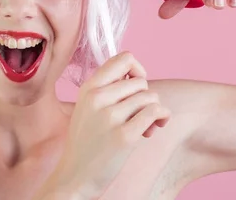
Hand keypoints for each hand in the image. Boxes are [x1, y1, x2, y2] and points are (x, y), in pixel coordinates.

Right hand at [54, 52, 170, 198]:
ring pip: (150, 97)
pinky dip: (161, 118)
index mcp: (89, 88)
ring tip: (145, 127)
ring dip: (154, 111)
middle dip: (145, 98)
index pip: (124, 58)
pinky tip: (153, 129)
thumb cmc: (86, 142)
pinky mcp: (124, 136)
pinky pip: (155, 112)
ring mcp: (110, 117)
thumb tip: (138, 75)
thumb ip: (107, 88)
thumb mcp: (86, 106)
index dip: (137, 69)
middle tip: (139, 116)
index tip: (136, 86)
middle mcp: (98, 98)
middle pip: (141, 82)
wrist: (74, 176)